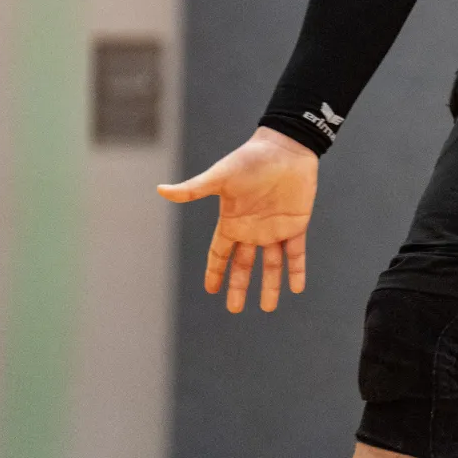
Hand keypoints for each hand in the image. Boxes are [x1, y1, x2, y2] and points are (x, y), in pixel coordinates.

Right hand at [157, 127, 317, 312]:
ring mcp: (275, 228)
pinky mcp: (296, 224)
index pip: (220, 252)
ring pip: (271, 264)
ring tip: (268, 308)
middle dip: (239, 287)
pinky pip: (296, 253)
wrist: (286, 147)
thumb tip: (161, 190)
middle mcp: (252, 229)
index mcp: (232, 221)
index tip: (210, 289)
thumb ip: (195, 189)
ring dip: (270, 286)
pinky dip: (296, 271)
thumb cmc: (251, 159)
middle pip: (243, 265)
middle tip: (234, 310)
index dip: (215, 270)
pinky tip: (296, 288)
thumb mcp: (221, 176)